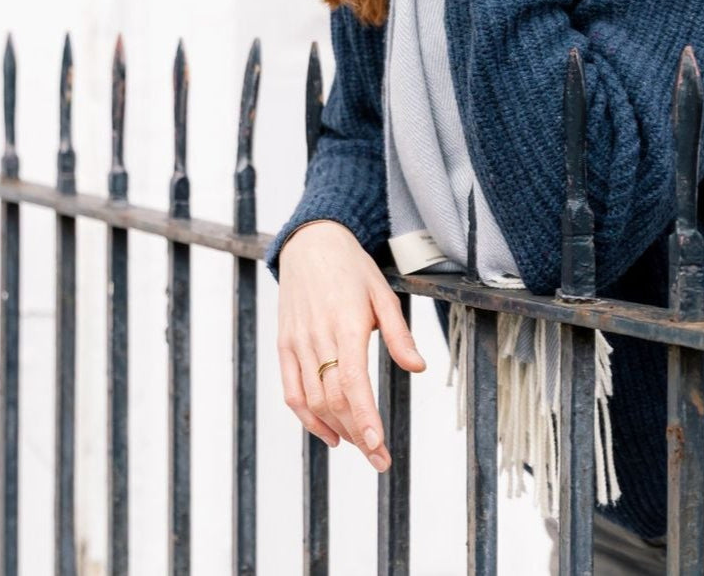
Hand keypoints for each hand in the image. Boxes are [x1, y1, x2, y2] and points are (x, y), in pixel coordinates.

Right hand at [275, 220, 425, 470]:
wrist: (310, 244)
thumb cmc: (352, 268)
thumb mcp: (383, 294)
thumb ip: (399, 334)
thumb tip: (418, 367)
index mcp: (346, 324)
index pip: (352, 381)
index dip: (364, 416)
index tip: (377, 444)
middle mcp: (318, 336)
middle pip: (334, 399)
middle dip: (358, 434)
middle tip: (379, 458)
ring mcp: (297, 343)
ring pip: (313, 400)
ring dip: (337, 430)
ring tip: (362, 447)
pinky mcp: (284, 346)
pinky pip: (292, 392)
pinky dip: (308, 418)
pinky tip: (330, 433)